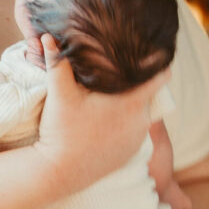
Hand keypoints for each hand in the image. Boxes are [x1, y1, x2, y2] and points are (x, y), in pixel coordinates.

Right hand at [35, 36, 170, 193]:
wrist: (60, 172)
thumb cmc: (62, 131)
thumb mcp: (59, 93)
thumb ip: (57, 63)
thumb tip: (47, 36)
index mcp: (132, 102)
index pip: (161, 75)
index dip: (158, 61)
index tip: (150, 51)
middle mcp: (141, 121)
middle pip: (149, 93)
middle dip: (138, 81)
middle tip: (122, 68)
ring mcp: (137, 139)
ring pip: (141, 113)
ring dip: (131, 102)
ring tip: (113, 91)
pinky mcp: (129, 153)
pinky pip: (133, 130)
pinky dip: (124, 122)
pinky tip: (107, 117)